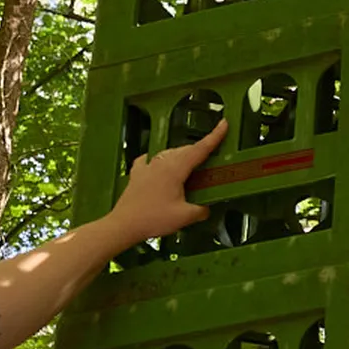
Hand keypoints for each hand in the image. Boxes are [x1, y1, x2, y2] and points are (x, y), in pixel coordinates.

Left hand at [106, 121, 229, 245]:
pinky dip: (160, 160)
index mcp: (176, 168)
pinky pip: (150, 160)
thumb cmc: (154, 219)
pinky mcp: (137, 173)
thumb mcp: (184, 217)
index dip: (214, 136)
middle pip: (185, 150)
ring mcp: (147, 166)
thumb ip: (201, 210)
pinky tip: (159, 165)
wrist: (124, 224)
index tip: (224, 124)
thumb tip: (207, 209)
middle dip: (199, 149)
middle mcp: (161, 162)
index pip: (200, 149)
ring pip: (169, 154)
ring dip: (182, 155)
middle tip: (211, 155)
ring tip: (189, 165)